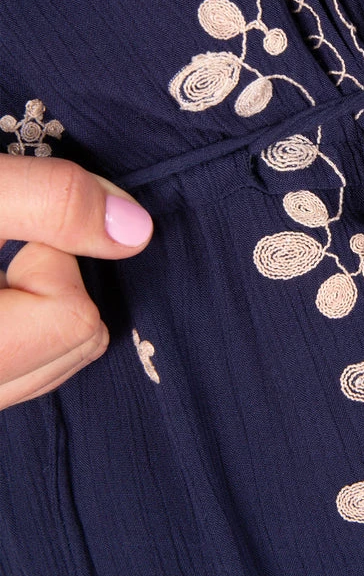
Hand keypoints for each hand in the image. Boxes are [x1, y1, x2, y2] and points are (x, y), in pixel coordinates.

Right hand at [0, 154, 152, 408]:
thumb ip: (51, 201)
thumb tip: (138, 230)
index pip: (72, 322)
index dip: (54, 255)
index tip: (17, 229)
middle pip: (76, 349)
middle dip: (52, 285)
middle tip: (6, 248)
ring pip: (53, 367)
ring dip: (39, 309)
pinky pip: (25, 374)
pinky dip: (25, 330)